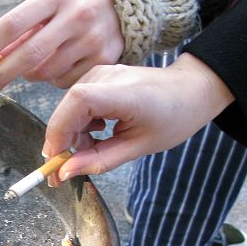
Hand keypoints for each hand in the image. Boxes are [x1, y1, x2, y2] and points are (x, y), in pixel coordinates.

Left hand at [0, 0, 123, 101]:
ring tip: (39, 60)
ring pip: (45, 73)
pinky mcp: (105, 59)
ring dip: (31, 74)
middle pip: (27, 55)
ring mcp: (93, 39)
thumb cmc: (69, 4)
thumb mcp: (45, 4)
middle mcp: (77, 16)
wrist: (121, 0)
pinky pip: (65, 82)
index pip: (12, 24)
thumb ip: (19, 31)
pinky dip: (54, 79)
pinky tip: (63, 62)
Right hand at [41, 53, 235, 182]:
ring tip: (93, 149)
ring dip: (73, 135)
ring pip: (69, 108)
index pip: (79, 101)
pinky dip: (79, 124)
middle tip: (65, 170)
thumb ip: (100, 160)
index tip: (56, 159)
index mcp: (126, 93)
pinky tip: (97, 133)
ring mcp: (100, 73)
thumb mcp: (139, 147)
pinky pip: (76, 104)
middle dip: (62, 141)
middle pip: (68, 107)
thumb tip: (66, 172)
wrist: (190, 90)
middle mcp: (108, 76)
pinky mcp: (96, 76)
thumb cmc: (172, 117)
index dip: (60, 130)